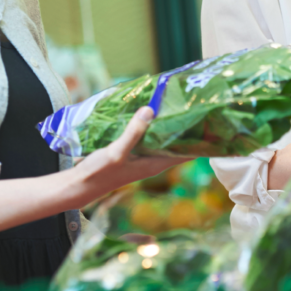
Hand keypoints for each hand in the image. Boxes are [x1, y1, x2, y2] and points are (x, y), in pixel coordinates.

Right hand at [72, 107, 191, 204]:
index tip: (211, 124)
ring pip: (161, 139)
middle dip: (186, 128)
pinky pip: (146, 136)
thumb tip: (151, 110)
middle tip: (196, 106)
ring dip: (168, 125)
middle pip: (175, 144)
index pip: (185, 153)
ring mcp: (140, 156)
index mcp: (154, 164)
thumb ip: (133, 133)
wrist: (78, 185)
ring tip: (177, 104)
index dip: (199, 141)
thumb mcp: (117, 152)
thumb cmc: (99, 173)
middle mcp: (151, 160)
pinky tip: (148, 111)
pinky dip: (151, 125)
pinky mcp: (129, 151)